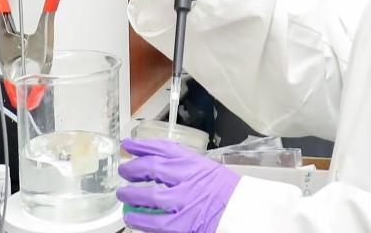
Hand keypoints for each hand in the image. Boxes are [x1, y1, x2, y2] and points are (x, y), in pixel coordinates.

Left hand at [117, 138, 240, 232]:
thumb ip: (187, 167)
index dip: (141, 146)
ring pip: (150, 195)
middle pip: (152, 168)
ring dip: (132, 195)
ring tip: (123, 195)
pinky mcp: (185, 224)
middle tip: (123, 171)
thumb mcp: (209, 170)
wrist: (247, 212)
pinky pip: (156, 222)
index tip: (127, 146)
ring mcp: (186, 202)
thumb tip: (159, 166)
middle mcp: (189, 179)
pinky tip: (132, 218)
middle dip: (133, 168)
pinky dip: (141, 219)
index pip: (163, 149)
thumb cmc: (230, 193)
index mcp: (196, 163)